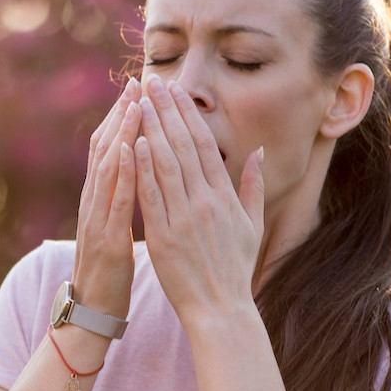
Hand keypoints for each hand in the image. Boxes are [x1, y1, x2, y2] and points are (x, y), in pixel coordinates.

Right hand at [72, 77, 142, 318]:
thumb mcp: (117, 227)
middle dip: (121, 113)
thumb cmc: (111, 271)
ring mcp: (97, 218)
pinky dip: (122, 172)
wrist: (93, 312)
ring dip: (122, 133)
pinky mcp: (106, 239)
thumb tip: (139, 173)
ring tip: (136, 103)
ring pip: (108, 167)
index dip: (124, 117)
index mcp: (101, 198)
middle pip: (105, 148)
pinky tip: (132, 149)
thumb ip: (125, 198)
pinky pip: (115, 200)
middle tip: (137, 82)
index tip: (140, 89)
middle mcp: (94, 201)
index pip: (111, 147)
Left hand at [134, 74, 264, 320]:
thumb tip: (258, 151)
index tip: (175, 90)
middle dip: (166, 110)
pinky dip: (141, 167)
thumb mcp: (252, 224)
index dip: (188, 114)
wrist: (221, 309)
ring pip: (165, 164)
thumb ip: (252, 185)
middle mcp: (205, 202)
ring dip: (151, 128)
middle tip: (152, 81)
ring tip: (138, 101)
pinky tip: (132, 142)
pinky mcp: (163, 236)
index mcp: (224, 197)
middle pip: (183, 146)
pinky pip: (151, 195)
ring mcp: (183, 218)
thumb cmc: (235, 268)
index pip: (204, 144)